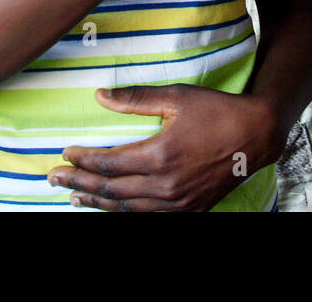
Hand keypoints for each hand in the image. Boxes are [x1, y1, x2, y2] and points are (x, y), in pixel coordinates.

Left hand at [48, 84, 276, 211]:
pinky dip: (125, 212)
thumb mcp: (177, 97)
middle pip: (110, 190)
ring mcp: (178, 202)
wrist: (257, 135)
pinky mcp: (190, 210)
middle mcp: (165, 185)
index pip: (107, 164)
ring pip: (126, 208)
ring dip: (97, 202)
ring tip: (75, 197)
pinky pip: (148, 216)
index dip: (82, 160)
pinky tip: (112, 207)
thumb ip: (136, 98)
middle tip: (53, 179)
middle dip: (78, 184)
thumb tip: (100, 96)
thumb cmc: (218, 112)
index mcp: (159, 155)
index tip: (64, 153)